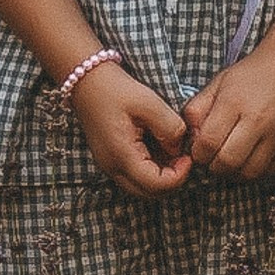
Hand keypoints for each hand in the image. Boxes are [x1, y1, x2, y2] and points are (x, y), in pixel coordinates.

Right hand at [67, 60, 192, 195]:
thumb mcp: (149, 102)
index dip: (179, 175)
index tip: (188, 156)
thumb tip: (178, 147)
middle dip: (172, 180)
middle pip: (149, 193)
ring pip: (142, 187)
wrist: (87, 81)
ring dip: (161, 176)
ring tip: (171, 150)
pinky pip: (134, 176)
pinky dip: (150, 169)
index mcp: (122, 156)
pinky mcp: (110, 160)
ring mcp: (109, 166)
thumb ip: (169, 127)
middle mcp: (113, 168)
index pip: (156, 185)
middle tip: (183, 156)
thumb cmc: (116, 90)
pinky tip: (158, 147)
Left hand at [182, 46, 274, 180]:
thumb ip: (198, 109)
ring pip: (249, 172)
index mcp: (234, 102)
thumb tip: (190, 138)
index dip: (198, 153)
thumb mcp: (219, 83)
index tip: (200, 149)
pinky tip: (249, 158)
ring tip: (230, 159)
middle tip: (214, 157)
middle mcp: (257, 120)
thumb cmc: (253, 74)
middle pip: (227, 162)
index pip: (208, 143)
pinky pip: (269, 172)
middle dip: (214, 166)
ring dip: (234, 172)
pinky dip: (255, 171)